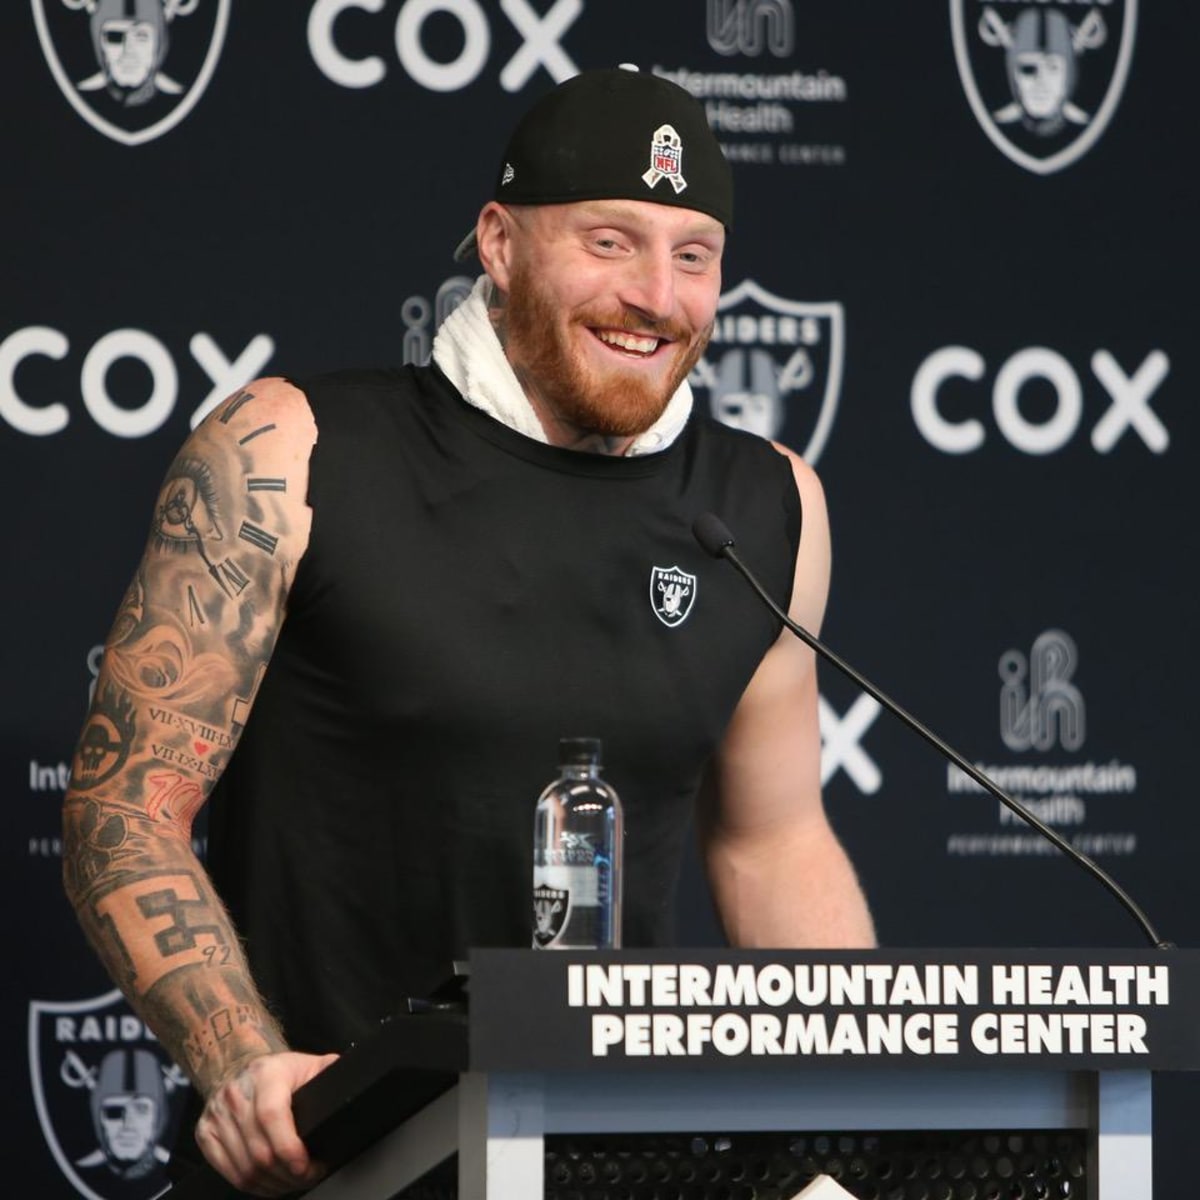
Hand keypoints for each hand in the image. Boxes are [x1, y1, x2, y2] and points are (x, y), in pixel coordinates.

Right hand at [194, 1050, 339, 1195]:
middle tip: (310, 1176)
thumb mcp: (308, 1063)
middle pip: (260, 1150)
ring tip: (293, 1181)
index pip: (272, 1116)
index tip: (307, 1165)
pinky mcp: (205, 1133)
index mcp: (266, 1074)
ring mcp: (217, 1115)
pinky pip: (229, 1172)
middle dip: (288, 1173)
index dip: (289, 1148)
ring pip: (245, 1167)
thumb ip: (331, 1072)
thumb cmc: (280, 1070)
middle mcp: (237, 1093)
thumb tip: (354, 1080)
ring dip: (273, 1184)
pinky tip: (271, 1183)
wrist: (237, 1063)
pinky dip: (252, 1186)